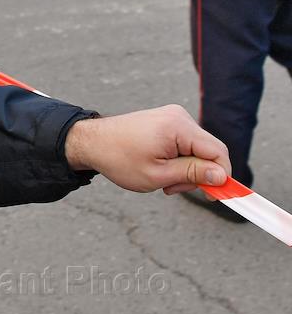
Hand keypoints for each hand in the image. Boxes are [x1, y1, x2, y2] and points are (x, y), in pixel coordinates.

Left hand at [64, 105, 230, 194]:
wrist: (91, 142)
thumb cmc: (118, 158)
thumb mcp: (158, 174)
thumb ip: (193, 174)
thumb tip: (222, 176)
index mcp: (178, 126)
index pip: (218, 152)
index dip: (222, 176)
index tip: (215, 197)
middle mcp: (178, 116)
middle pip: (208, 151)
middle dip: (197, 175)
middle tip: (172, 188)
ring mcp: (172, 116)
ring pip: (196, 150)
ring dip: (185, 169)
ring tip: (161, 180)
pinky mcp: (166, 121)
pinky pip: (185, 144)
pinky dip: (177, 160)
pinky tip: (160, 168)